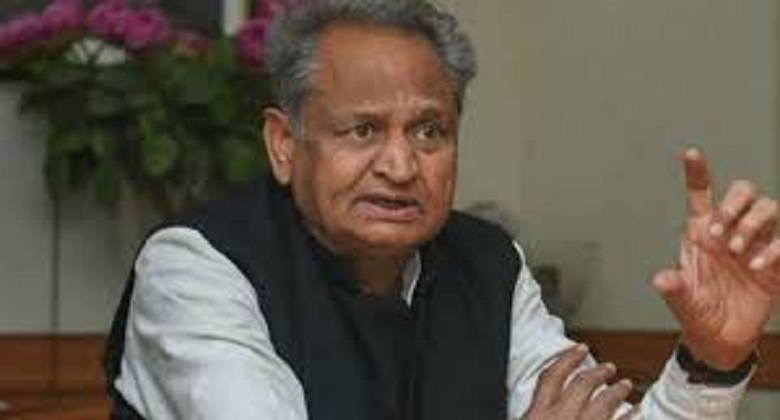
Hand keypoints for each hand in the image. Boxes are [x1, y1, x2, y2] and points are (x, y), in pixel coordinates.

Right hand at [522, 344, 636, 419]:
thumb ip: (529, 417)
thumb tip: (524, 414)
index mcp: (537, 416)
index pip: (552, 378)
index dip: (567, 360)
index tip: (579, 349)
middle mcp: (562, 418)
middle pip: (582, 386)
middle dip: (597, 373)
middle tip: (609, 367)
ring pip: (604, 404)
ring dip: (617, 392)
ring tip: (626, 385)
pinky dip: (630, 417)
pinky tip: (637, 411)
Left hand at [653, 149, 779, 368]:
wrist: (721, 339)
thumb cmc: (697, 312)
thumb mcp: (682, 302)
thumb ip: (674, 289)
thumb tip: (662, 279)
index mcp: (701, 233)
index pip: (701, 195)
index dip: (697, 172)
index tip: (691, 153)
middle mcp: (729, 232)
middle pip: (743, 191)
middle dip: (734, 204)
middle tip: (720, 233)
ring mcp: (755, 244)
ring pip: (767, 208)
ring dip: (753, 225)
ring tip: (738, 253)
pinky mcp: (776, 262)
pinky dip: (774, 249)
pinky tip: (757, 267)